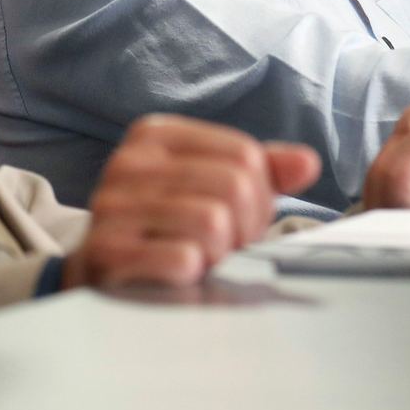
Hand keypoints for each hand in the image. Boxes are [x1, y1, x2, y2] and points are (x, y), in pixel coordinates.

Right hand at [64, 114, 320, 289]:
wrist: (102, 275)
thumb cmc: (167, 226)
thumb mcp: (212, 187)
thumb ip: (262, 170)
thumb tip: (308, 163)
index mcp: (155, 134)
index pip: (244, 154)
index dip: (260, 195)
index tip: (243, 218)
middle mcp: (128, 162)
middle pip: (233, 185)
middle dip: (244, 226)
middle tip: (227, 245)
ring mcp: (113, 206)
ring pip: (213, 221)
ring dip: (221, 252)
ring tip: (204, 258)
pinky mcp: (107, 252)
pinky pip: (183, 258)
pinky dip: (195, 272)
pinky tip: (181, 274)